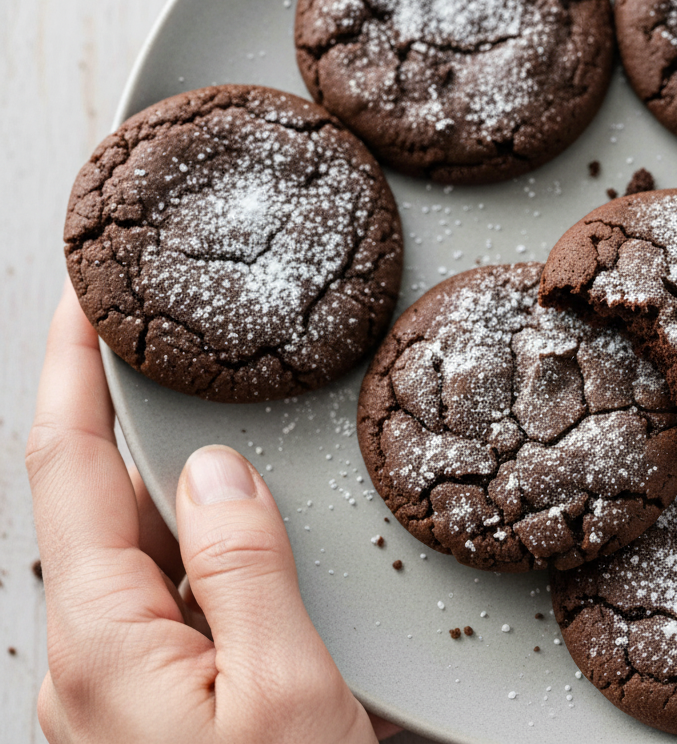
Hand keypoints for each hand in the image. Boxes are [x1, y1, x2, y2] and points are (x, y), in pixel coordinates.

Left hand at [26, 282, 394, 742]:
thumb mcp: (284, 696)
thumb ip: (242, 570)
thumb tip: (211, 470)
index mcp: (103, 644)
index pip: (69, 468)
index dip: (73, 373)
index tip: (81, 296)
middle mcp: (87, 662)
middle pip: (93, 502)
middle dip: (123, 415)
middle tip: (162, 343)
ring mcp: (113, 689)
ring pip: (131, 551)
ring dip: (163, 482)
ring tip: (213, 431)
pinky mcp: (148, 707)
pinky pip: (160, 597)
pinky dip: (190, 543)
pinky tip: (238, 538)